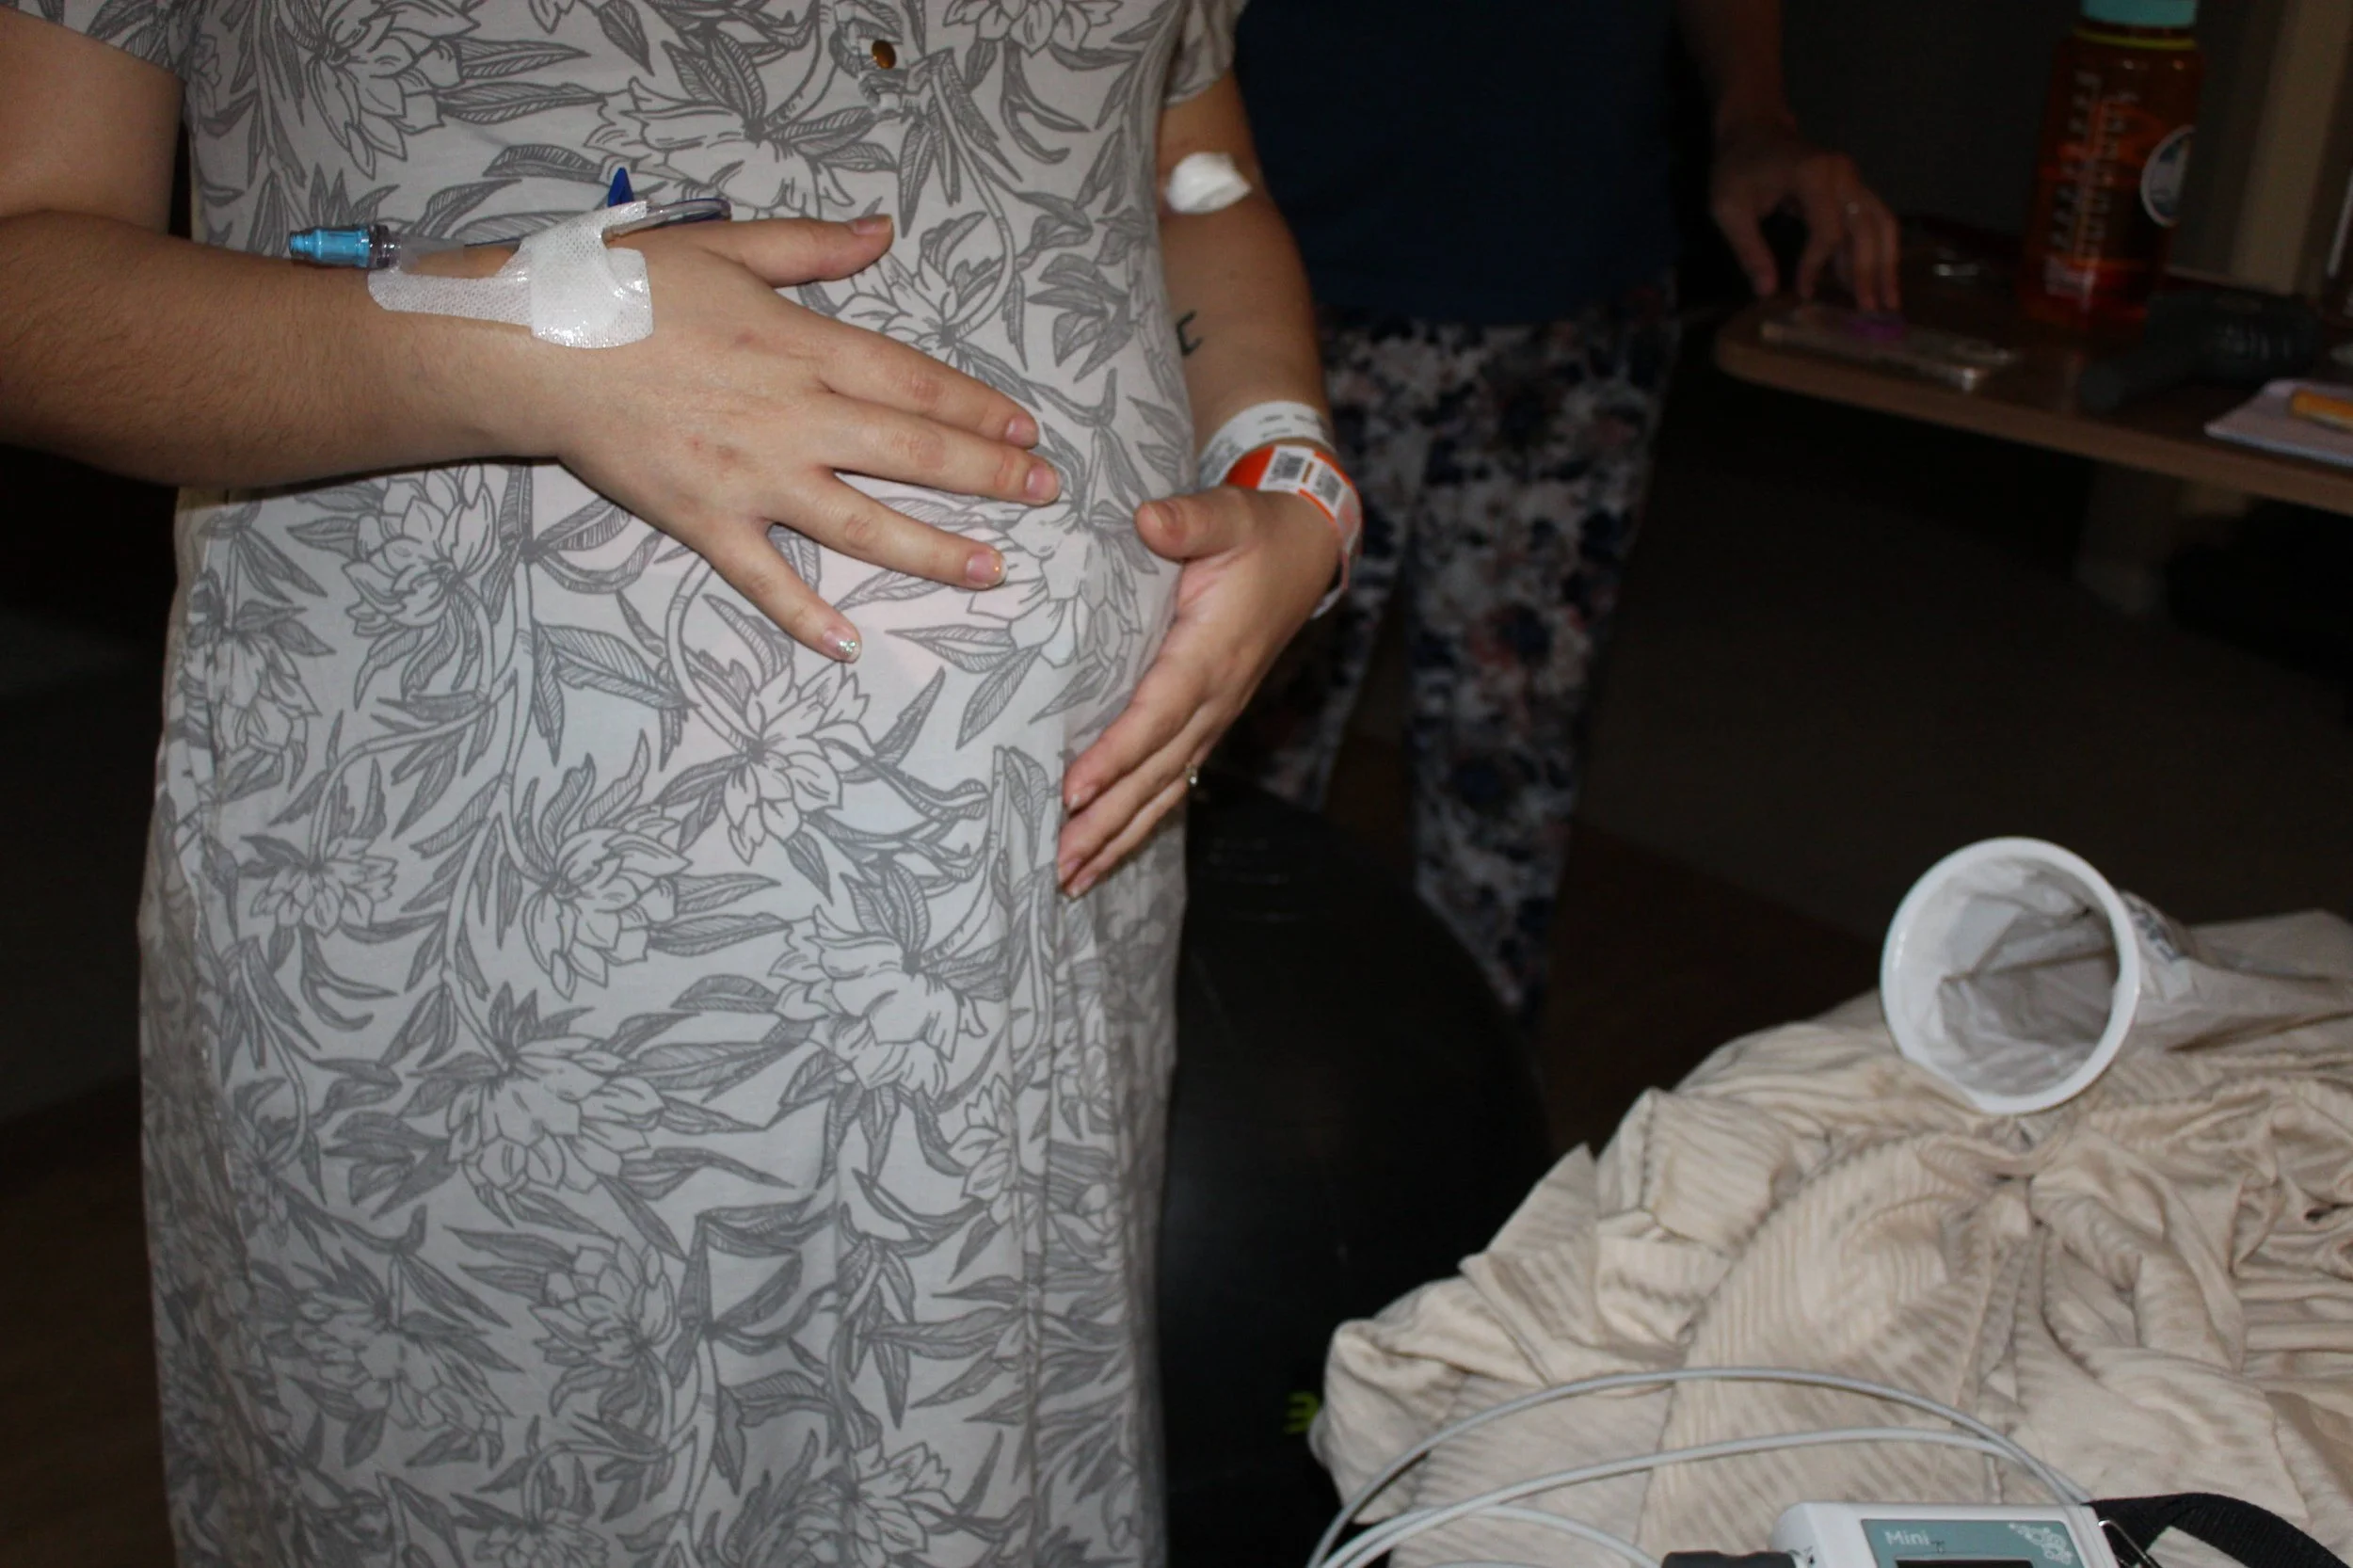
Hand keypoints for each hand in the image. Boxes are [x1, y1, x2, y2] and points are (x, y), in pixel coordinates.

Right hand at [480, 215, 1059, 659]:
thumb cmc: (628, 289)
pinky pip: (764, 579)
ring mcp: (752, 476)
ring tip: (992, 571)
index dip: (978, 409)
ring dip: (933, 551)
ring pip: (861, 522)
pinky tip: (850, 647)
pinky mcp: (705, 520)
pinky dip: (805, 616)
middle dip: (986, 477)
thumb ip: (813, 247)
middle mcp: (792, 417)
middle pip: (909, 451)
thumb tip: (883, 231)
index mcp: (803, 347)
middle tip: (1043, 495)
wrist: (533, 345)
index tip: (1026, 431)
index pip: (914, 381)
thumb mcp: (727, 246)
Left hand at [1055, 484, 1338, 894]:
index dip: (1117, 754)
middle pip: (1156, 772)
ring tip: (1071, 878)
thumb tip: (1148, 520)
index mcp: (1211, 654)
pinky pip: (1171, 783)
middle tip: (1060, 861)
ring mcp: (1213, 719)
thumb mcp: (1228, 515)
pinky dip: (1137, 822)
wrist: (1305, 555)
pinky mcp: (1206, 724)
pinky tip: (1102, 853)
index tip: (1074, 788)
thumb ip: (1188, 520)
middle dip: (1107, 820)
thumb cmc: (1256, 534)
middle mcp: (1215, 699)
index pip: (1159, 712)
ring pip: (1164, 789)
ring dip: (1118, 836)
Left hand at [1710, 115, 1901, 312]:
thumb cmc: (1737, 168)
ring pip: (1882, 223)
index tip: (1803, 292)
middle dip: (1868, 271)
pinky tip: (1878, 281)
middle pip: (1866, 227)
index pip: (1827, 229)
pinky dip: (1880, 250)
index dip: (1816, 264)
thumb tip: (1766, 291)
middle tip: (1870, 311)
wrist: (1754, 131)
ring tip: (1888, 303)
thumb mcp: (1728, 208)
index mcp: (1812, 174)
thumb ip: (1748, 248)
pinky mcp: (1855, 188)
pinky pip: (1875, 220)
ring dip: (1886, 263)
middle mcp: (1843, 174)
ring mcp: (1853, 179)